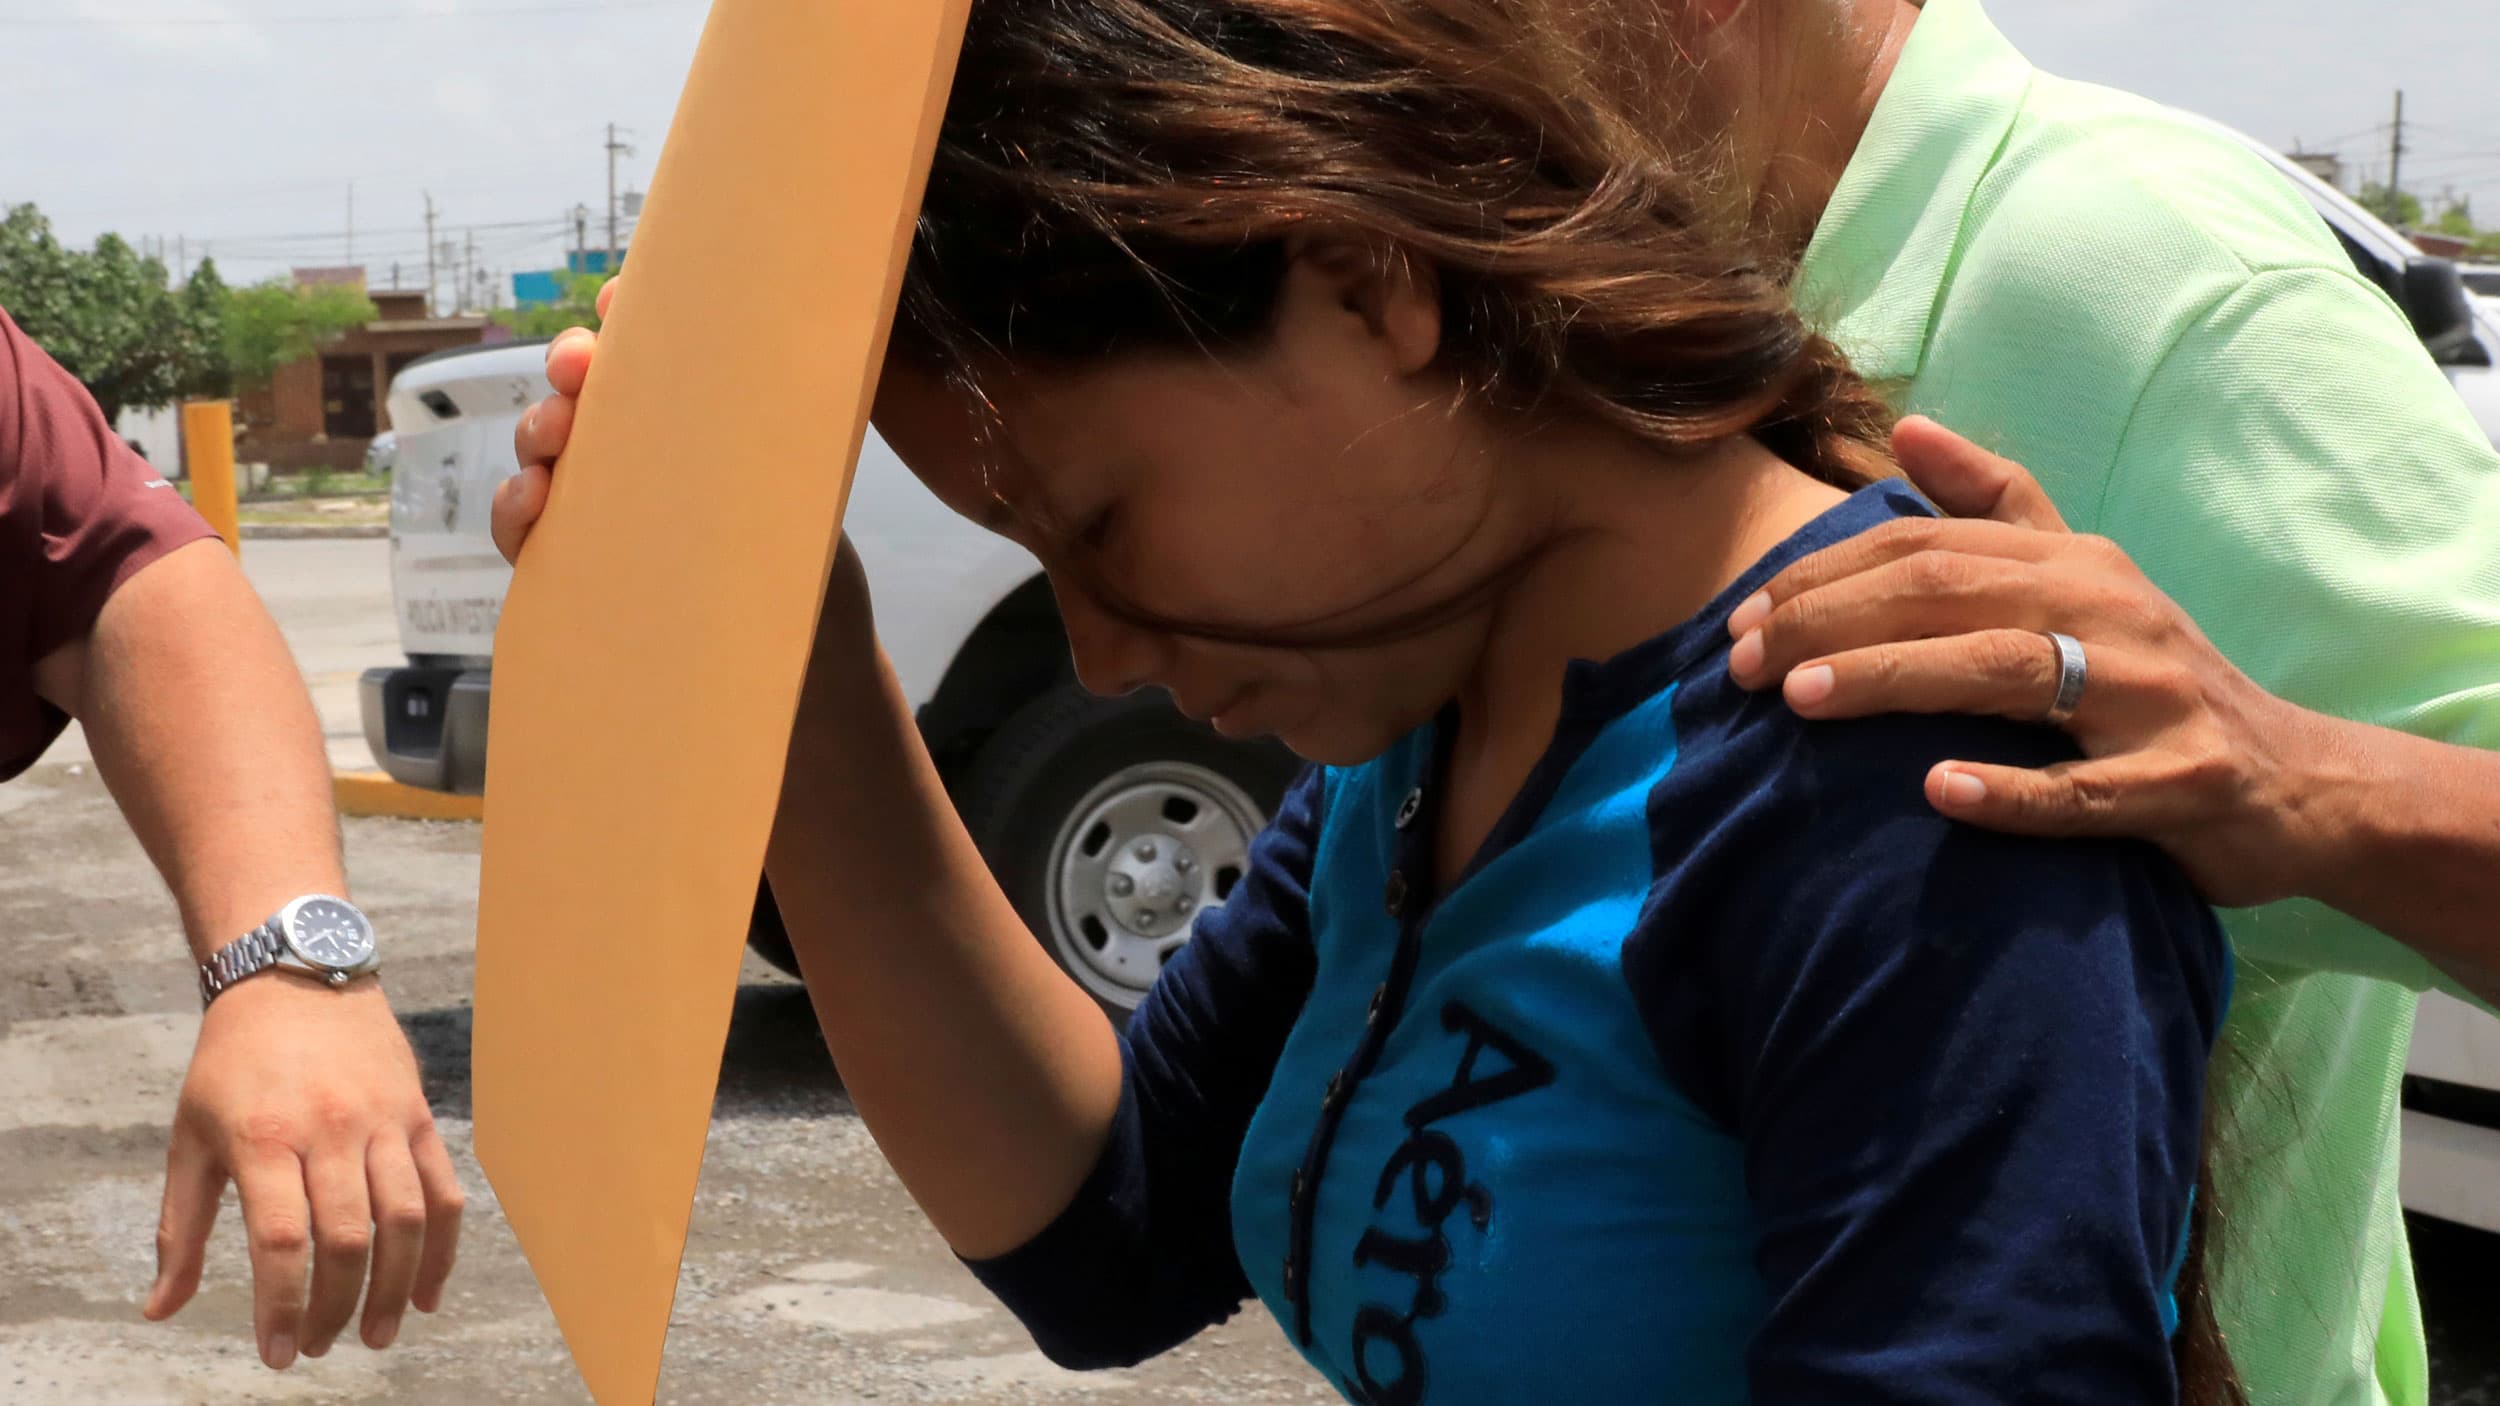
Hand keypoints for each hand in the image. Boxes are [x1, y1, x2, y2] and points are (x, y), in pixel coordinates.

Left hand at [146, 977, 462, 1368]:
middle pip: (348, 1238)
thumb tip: (161, 1309)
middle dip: (336, 1308)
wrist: (296, 976)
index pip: (283, 1239)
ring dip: (397, 1289)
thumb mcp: (190, 1139)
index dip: (282, 1305)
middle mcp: (329, 1127)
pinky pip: (444, 1191)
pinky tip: (429, 1292)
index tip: (277, 1353)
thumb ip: (180, 1230)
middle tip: (319, 1346)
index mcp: (263, 1136)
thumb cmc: (232, 1066)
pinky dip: (443, 1247)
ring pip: (406, 1219)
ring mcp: (382, 1120)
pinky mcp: (418, 1115)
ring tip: (379, 1334)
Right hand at [495, 278, 876, 648]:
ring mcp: (605, 517)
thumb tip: (763, 359)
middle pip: (590, 398)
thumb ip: (772, 442)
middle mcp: (644, 466)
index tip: (618, 302)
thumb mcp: (804, 499)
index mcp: (694, 433)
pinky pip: (527, 534)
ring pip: (549, 455)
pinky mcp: (577, 575)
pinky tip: (532, 498)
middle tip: (580, 365)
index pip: (650, 363)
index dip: (626, 322)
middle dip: (575, 368)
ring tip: (557, 434)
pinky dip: (515, 509)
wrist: (807, 681)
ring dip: (540, 428)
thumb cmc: (810, 584)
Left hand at [1724, 416, 2329, 906]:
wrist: (2301, 783)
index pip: (1924, 545)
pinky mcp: (2182, 782)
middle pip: (1947, 595)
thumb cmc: (2155, 680)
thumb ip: (1995, 504)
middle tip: (1741, 667)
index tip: (1742, 620)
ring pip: (2004, 672)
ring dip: (1894, 680)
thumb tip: (1908, 425)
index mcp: (2071, 562)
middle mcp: (2110, 610)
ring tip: (1804, 700)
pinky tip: (1937, 791)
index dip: (1824, 575)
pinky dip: (2010, 791)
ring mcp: (2151, 696)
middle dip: (1830, 622)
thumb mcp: (2083, 578)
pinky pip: (2085, 789)